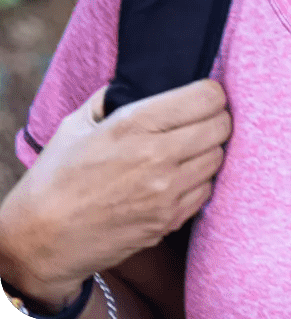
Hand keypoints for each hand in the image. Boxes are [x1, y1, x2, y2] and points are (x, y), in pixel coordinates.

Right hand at [0, 80, 230, 306]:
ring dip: (208, 151)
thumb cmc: (54, 178)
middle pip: (222, 126)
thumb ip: (113, 96)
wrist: (40, 240)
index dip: (209, 93)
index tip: (200, 96)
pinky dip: (198, 181)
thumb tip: (140, 78)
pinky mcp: (169, 220)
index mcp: (134, 125)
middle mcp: (157, 157)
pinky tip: (177, 178)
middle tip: (199, 121)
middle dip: (215, 119)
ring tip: (187, 149)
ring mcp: (167, 192)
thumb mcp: (77, 124)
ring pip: (218, 158)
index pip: (207, 97)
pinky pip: (205, 190)